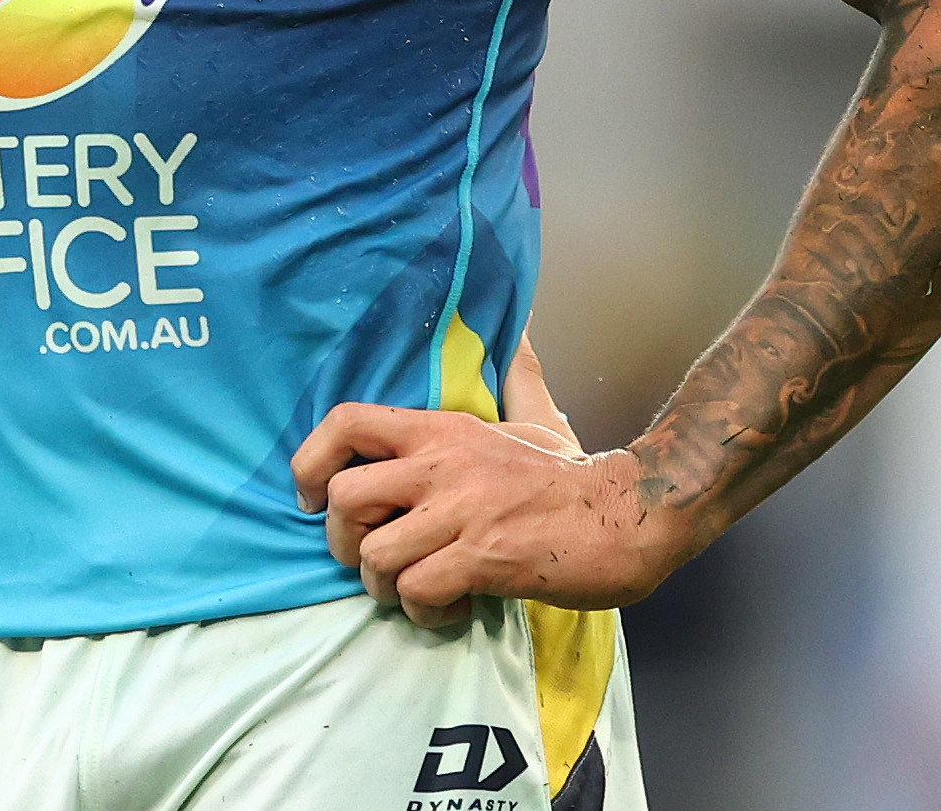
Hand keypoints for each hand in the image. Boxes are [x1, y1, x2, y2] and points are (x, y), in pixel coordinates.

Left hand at [293, 403, 690, 628]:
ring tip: (414, 590)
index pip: (346, 422)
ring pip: (375, 555)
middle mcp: (443, 464)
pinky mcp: (487, 559)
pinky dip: (423, 611)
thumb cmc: (573, 476)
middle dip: (341, 541)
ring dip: (384, 587)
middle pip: (344, 497)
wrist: (631, 516)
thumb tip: (520, 329)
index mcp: (442, 429)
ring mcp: (464, 512)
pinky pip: (419, 590)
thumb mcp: (533, 416)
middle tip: (370, 560)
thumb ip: (514, 377)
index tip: (312, 498)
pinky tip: (449, 607)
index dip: (308, 462)